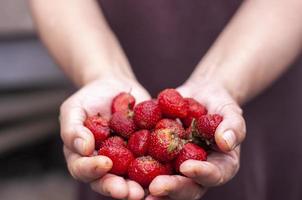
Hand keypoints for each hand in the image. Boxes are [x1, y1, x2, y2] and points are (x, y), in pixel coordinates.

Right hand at [60, 76, 150, 199]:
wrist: (115, 86)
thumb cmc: (90, 98)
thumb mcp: (74, 109)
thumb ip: (73, 129)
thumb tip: (84, 148)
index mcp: (85, 158)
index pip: (84, 170)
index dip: (92, 171)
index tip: (104, 164)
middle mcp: (107, 164)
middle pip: (110, 182)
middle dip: (119, 188)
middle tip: (131, 192)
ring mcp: (128, 160)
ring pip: (132, 178)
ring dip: (141, 186)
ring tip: (150, 190)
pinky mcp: (147, 151)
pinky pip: (154, 162)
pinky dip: (161, 169)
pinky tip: (169, 171)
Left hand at [146, 80, 245, 199]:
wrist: (199, 97)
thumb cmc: (219, 105)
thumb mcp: (230, 111)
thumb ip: (233, 126)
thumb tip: (227, 142)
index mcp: (220, 166)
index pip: (214, 175)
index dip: (202, 174)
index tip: (187, 167)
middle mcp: (198, 173)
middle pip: (187, 187)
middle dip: (172, 188)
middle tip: (156, 187)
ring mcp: (178, 168)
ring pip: (166, 183)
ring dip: (151, 188)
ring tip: (136, 189)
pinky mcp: (160, 159)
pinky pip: (149, 166)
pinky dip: (137, 169)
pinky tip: (122, 169)